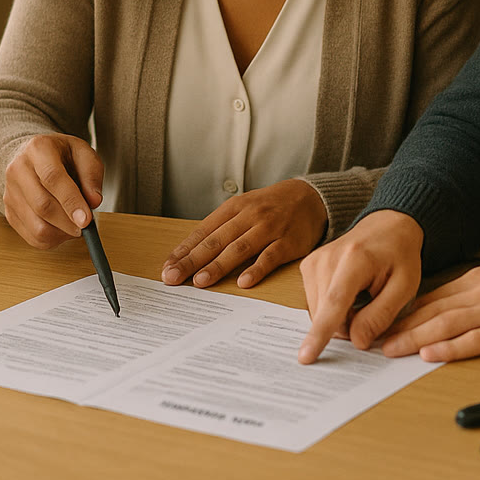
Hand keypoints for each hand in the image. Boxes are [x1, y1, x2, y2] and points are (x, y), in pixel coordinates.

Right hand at [2, 134, 103, 248]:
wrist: (33, 156)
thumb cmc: (61, 155)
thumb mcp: (83, 153)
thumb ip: (92, 175)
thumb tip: (94, 202)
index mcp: (38, 149)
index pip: (52, 178)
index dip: (70, 201)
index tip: (86, 220)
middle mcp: (18, 169)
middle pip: (42, 205)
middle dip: (68, 221)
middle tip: (86, 226)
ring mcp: (10, 192)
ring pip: (36, 225)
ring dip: (62, 232)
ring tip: (75, 224)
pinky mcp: (9, 212)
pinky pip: (32, 236)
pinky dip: (52, 239)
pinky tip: (62, 228)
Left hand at [161, 179, 327, 288]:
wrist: (311, 197)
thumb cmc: (272, 206)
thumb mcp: (244, 208)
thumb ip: (222, 228)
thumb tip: (191, 253)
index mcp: (234, 208)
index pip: (203, 231)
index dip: (184, 250)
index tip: (167, 267)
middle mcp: (249, 216)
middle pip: (216, 241)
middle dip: (192, 260)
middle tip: (173, 277)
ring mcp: (269, 228)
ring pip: (239, 248)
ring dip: (218, 266)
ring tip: (200, 281)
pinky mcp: (289, 242)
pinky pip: (270, 256)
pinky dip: (257, 269)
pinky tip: (244, 282)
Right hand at [297, 210, 423, 363]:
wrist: (387, 227)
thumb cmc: (399, 255)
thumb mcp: (404, 286)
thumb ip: (381, 315)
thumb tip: (356, 341)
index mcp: (354, 260)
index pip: (335, 302)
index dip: (321, 332)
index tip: (306, 356)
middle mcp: (327, 258)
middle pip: (326, 313)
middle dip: (347, 326)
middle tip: (373, 307)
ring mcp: (313, 261)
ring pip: (319, 312)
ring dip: (340, 318)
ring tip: (362, 297)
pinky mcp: (307, 267)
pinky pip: (316, 304)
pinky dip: (332, 309)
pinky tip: (350, 295)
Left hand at [377, 265, 479, 361]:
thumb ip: (470, 298)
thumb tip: (436, 315)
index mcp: (476, 279)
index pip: (430, 297)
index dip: (403, 312)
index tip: (380, 325)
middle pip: (433, 310)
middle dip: (401, 326)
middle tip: (375, 341)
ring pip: (447, 324)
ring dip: (416, 338)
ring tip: (393, 350)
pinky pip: (476, 340)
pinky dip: (450, 348)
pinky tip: (431, 354)